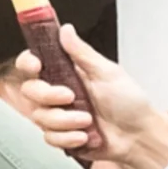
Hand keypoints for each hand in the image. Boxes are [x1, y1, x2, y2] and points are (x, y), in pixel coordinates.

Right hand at [19, 26, 167, 168]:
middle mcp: (59, 94)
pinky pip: (50, 138)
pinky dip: (68, 138)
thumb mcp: (108, 72)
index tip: (36, 66)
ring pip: (40, 117)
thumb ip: (82, 53)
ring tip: (88, 121)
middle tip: (70, 97)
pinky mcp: (62, 136)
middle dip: (48, 96)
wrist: (139, 137)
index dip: (28, 63)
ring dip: (66, 121)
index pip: (34, 63)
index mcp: (68, 73)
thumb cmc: (130, 103)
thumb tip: (65, 30)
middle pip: (30, 91)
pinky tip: (85, 136)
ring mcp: (60, 116)